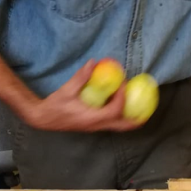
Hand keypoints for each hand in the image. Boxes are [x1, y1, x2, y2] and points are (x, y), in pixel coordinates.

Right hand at [25, 59, 141, 132]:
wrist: (43, 119)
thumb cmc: (54, 106)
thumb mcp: (66, 90)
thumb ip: (81, 77)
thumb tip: (93, 62)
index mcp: (92, 119)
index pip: (115, 110)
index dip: (122, 97)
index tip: (123, 83)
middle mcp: (96, 126)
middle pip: (123, 126)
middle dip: (136, 119)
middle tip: (148, 109)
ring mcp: (95, 127)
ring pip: (118, 126)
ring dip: (129, 118)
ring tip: (139, 107)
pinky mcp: (92, 125)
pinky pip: (111, 122)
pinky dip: (120, 115)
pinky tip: (120, 104)